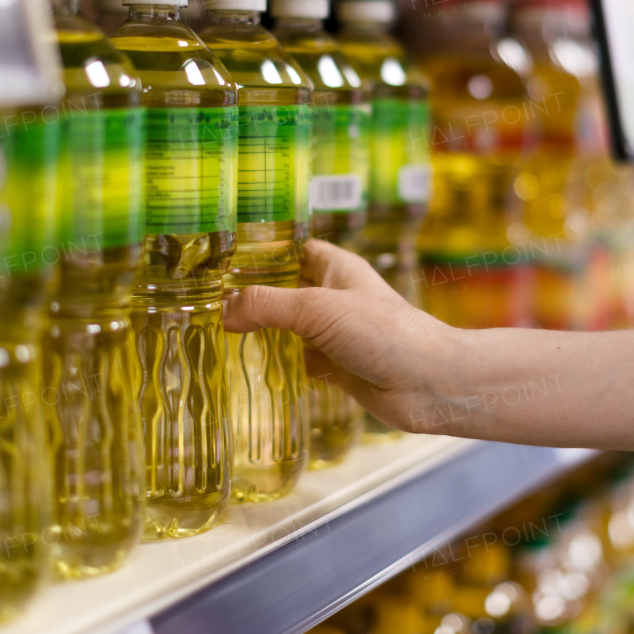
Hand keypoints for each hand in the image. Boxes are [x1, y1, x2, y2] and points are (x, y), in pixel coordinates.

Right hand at [223, 239, 459, 431]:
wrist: (428, 384)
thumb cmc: (385, 333)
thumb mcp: (318, 309)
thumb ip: (268, 306)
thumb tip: (224, 310)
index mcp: (336, 268)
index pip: (291, 249)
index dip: (260, 252)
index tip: (220, 259)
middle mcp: (335, 297)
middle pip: (285, 290)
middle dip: (253, 296)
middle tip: (205, 301)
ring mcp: (336, 334)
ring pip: (289, 328)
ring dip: (262, 333)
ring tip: (215, 333)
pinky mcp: (337, 367)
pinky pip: (299, 361)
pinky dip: (279, 365)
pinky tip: (249, 368)